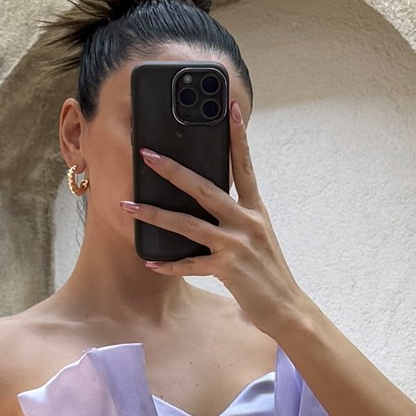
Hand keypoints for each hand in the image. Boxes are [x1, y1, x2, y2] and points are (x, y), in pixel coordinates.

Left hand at [123, 101, 306, 334]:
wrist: (287, 306)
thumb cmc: (267, 271)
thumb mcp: (257, 235)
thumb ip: (236, 216)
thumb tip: (207, 200)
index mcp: (255, 209)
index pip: (245, 165)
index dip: (238, 136)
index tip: (231, 108)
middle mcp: (246, 221)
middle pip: (204, 188)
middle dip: (173, 170)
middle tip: (147, 155)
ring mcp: (236, 244)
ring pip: (188, 224)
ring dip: (155, 215)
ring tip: (129, 206)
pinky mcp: (228, 268)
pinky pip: (191, 263)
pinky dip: (169, 263)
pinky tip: (150, 261)